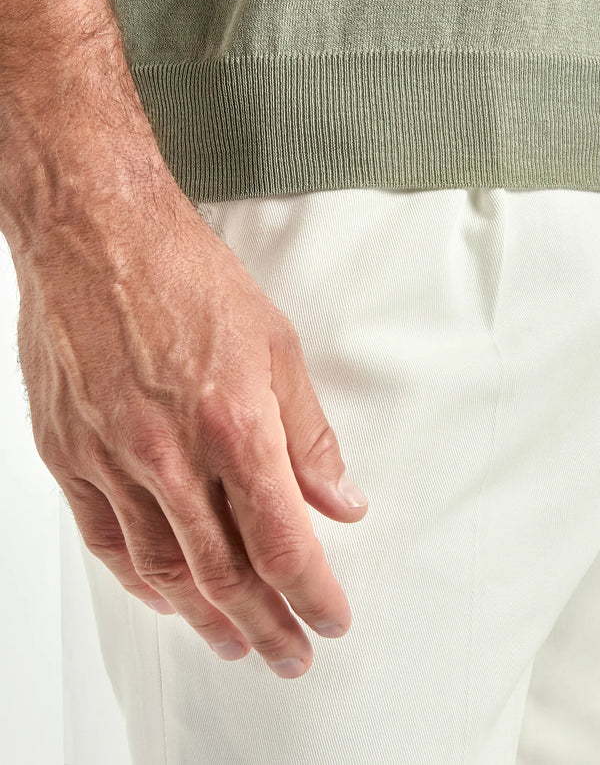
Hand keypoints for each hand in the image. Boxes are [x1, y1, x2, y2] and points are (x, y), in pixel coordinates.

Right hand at [13, 163, 367, 679]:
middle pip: (226, 573)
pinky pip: (106, 539)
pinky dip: (140, 581)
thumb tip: (339, 500)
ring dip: (206, 616)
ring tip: (234, 641)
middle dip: (267, 625)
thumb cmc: (185, 276)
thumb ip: (308, 435)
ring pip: (163, 569)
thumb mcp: (274, 345)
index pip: (282, 542)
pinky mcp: (69, 453)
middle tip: (289, 653)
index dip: (311, 593)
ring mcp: (112, 458)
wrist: (97, 235)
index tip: (330, 618)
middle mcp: (169, 453)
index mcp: (233, 424)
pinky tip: (165, 598)